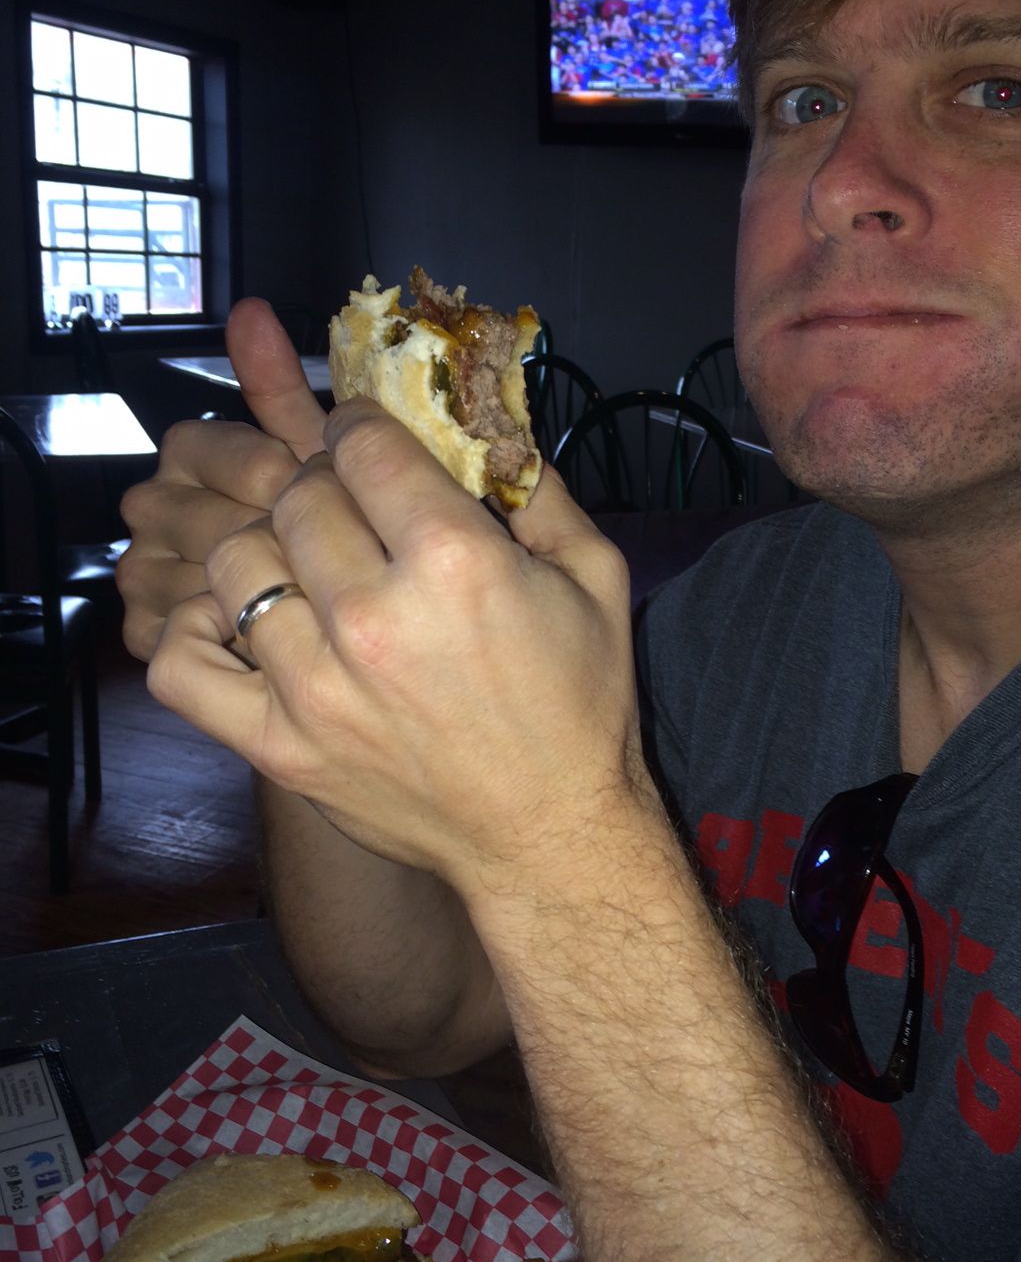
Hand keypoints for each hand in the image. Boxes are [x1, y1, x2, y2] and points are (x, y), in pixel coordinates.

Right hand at [117, 300, 325, 659]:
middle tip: (328, 548)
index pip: (211, 449)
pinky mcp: (149, 634)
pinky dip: (230, 629)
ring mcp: (144, 571)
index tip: (317, 494)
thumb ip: (277, 387)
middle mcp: (152, 505)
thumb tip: (250, 309)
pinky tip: (278, 628)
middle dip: (270, 532)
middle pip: (200, 514)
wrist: (331, 613)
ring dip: (255, 583)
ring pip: (191, 574)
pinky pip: (181, 628)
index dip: (272, 474)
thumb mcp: (314, 452)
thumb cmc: (331, 521)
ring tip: (312, 588)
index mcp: (189, 452)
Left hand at [146, 399, 644, 896]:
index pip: (361, 444)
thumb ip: (540, 490)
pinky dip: (195, 631)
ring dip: (266, 547)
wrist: (549, 837)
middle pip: (296, 494)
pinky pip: (183, 664)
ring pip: (236, 560)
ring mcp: (316, 687)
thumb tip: (486, 425)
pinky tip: (242, 622)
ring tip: (300, 566)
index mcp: (456, 562)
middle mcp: (374, 617)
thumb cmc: (578, 708)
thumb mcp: (596, 578)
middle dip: (320, 485)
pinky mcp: (279, 745)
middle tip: (344, 508)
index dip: (361, 428)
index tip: (367, 442)